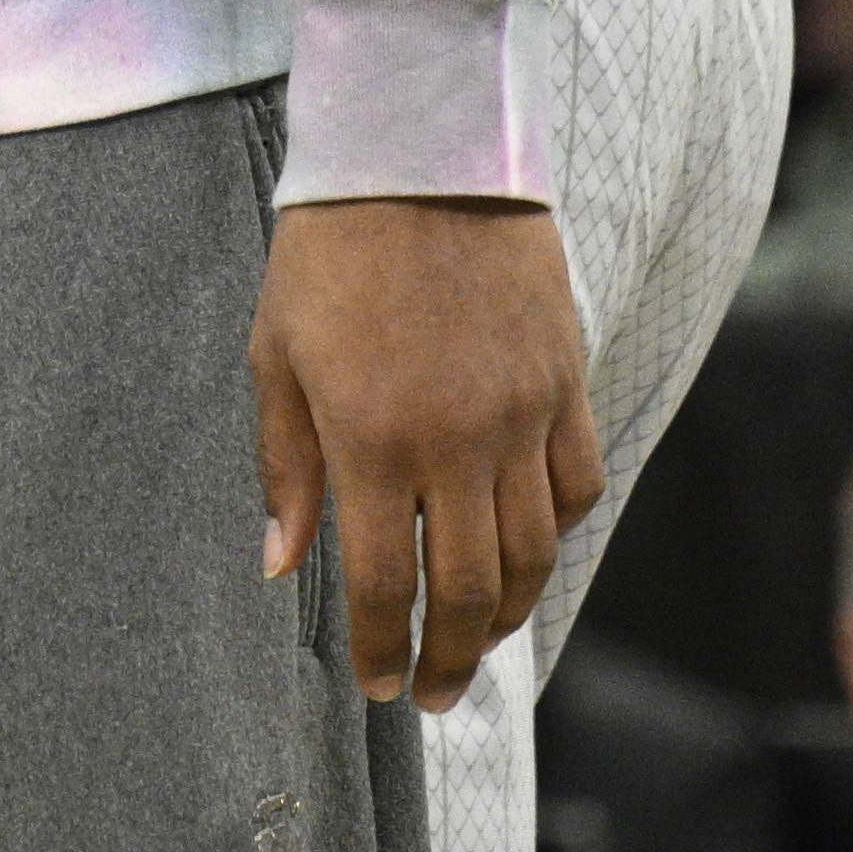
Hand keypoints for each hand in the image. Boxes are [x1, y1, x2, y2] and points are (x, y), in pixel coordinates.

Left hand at [252, 196, 602, 713]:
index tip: (379, 686)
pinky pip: (577, 487)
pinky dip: (555, 535)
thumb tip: (282, 565)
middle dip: (449, 657)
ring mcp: (522, 416)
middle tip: (432, 695)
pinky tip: (525, 554)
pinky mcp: (566, 384)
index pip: (384, 582)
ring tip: (476, 641)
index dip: (382, 648)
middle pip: (468, 589)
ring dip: (505, 613)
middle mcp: (457, 442)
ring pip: (533, 552)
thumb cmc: (327, 253)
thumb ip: (285, 468)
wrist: (421, 156)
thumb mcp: (275, 356)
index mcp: (372, 439)